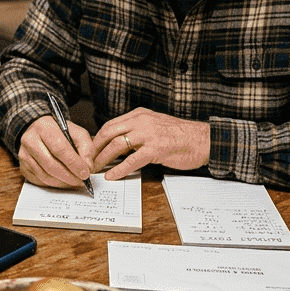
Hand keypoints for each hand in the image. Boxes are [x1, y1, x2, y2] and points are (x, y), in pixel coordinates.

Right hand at [17, 116, 93, 188]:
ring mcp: (24, 155)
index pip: (60, 149)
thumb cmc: (58, 131)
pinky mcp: (23, 167)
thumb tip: (88, 167)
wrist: (37, 129)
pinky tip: (63, 181)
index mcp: (44, 127)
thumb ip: (86, 147)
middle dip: (69, 176)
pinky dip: (53, 184)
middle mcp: (30, 140)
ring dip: (62, 182)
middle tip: (81, 181)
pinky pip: (39, 181)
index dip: (74, 163)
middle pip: (50, 165)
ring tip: (74, 182)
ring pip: (44, 176)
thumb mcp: (76, 132)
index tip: (85, 173)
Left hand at [91, 108, 209, 179]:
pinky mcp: (155, 149)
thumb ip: (138, 131)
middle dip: (94, 148)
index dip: (97, 139)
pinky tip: (111, 176)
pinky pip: (131, 160)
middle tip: (86, 161)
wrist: (203, 140)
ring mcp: (148, 135)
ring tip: (95, 169)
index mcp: (140, 115)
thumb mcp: (155, 125)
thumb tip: (119, 144)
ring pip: (116, 145)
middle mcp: (141, 122)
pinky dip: (118, 169)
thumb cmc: (181, 136)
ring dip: (102, 159)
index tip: (89, 150)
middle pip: (108, 133)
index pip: (111, 125)